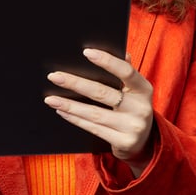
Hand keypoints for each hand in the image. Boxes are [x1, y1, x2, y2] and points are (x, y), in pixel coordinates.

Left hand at [44, 49, 154, 177]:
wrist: (145, 143)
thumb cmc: (133, 108)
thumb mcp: (135, 91)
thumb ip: (127, 73)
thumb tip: (121, 51)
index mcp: (144, 89)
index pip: (126, 72)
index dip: (107, 61)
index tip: (86, 52)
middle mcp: (141, 108)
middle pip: (102, 93)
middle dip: (76, 83)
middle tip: (55, 77)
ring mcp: (132, 127)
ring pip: (94, 113)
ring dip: (69, 105)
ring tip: (51, 99)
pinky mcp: (123, 142)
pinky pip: (93, 128)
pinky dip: (75, 119)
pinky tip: (62, 112)